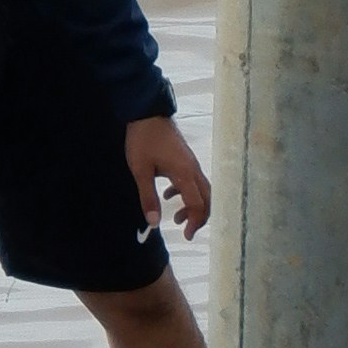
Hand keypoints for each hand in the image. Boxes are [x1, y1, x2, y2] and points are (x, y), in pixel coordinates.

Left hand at [127, 115, 211, 236]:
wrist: (147, 112)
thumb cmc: (143, 140)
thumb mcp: (141, 171)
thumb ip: (148, 197)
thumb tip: (154, 222)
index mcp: (184, 174)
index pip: (198, 205)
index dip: (195, 222)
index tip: (187, 235)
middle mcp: (193, 169)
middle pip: (207, 199)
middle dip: (199, 217)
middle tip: (186, 229)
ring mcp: (191, 163)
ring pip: (201, 190)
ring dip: (193, 205)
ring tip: (177, 216)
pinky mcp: (186, 158)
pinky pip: (193, 180)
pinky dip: (186, 192)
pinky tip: (170, 194)